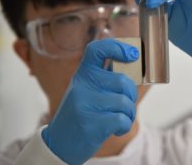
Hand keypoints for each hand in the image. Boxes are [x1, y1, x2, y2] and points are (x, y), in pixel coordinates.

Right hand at [41, 39, 138, 164]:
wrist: (59, 144)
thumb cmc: (81, 115)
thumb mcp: (86, 91)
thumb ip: (105, 78)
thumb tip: (132, 64)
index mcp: (82, 74)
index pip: (97, 49)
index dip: (117, 47)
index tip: (132, 54)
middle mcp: (81, 86)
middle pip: (121, 80)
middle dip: (131, 95)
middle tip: (126, 105)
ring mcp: (84, 104)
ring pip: (124, 102)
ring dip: (129, 113)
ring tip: (120, 119)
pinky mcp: (91, 123)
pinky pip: (122, 119)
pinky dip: (125, 126)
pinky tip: (117, 129)